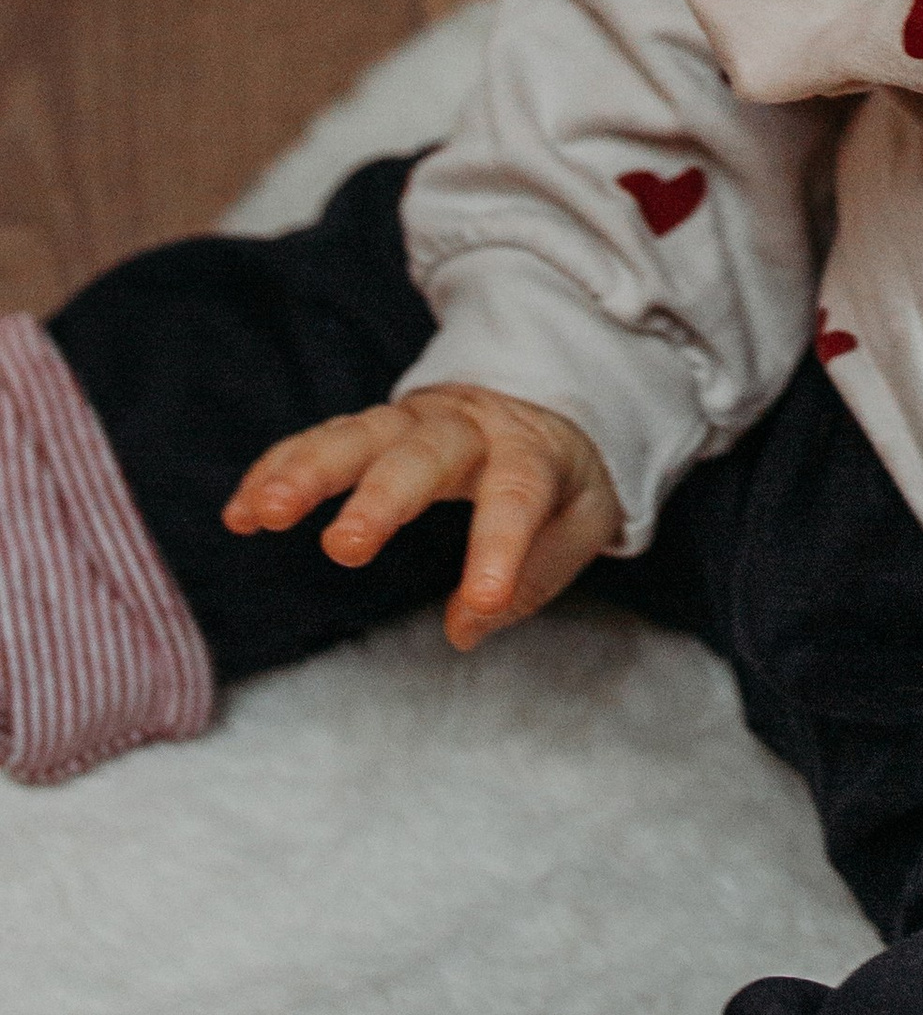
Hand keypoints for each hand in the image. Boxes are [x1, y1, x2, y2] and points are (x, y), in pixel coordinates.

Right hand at [221, 382, 621, 651]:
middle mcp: (465, 428)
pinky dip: (279, 469)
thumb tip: (466, 628)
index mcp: (531, 450)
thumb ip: (538, 572)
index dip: (501, 548)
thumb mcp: (587, 516)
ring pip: (357, 437)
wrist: (544, 386)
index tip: (483, 602)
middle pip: (423, 455)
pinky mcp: (374, 428)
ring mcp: (413, 422)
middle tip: (345, 548)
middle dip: (382, 498)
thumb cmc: (563, 470)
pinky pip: (321, 440)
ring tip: (264, 514)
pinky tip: (241, 512)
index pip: (518, 496)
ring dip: (308, 472)